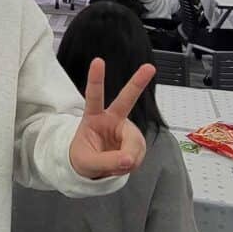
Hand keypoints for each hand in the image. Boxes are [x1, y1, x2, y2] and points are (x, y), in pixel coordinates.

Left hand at [69, 58, 151, 178]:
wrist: (91, 169)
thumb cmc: (84, 158)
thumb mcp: (87, 163)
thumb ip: (106, 161)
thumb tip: (129, 159)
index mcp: (93, 118)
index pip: (94, 97)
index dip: (96, 79)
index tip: (98, 61)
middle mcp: (112, 119)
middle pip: (126, 99)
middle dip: (138, 82)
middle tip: (149, 68)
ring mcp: (125, 129)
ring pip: (135, 141)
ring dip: (130, 157)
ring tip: (118, 165)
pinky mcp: (134, 141)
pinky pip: (139, 153)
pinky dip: (133, 162)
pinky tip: (125, 164)